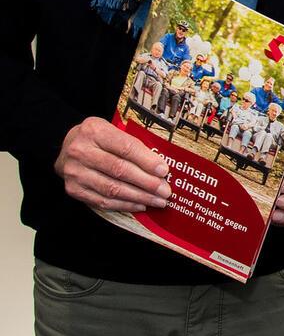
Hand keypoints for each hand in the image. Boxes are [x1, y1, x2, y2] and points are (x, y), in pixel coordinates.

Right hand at [55, 118, 171, 211]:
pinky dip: (124, 205)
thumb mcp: (113, 130)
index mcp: (94, 131)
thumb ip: (133, 144)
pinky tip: (140, 205)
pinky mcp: (73, 189)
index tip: (164, 171)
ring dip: (138, 197)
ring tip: (157, 201)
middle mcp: (81, 151)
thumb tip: (160, 167)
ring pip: (112, 188)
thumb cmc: (98, 139)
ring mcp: (75, 172)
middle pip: (119, 170)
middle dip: (146, 183)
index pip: (125, 147)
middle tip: (165, 191)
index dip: (146, 161)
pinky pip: (102, 201)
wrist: (67, 148)